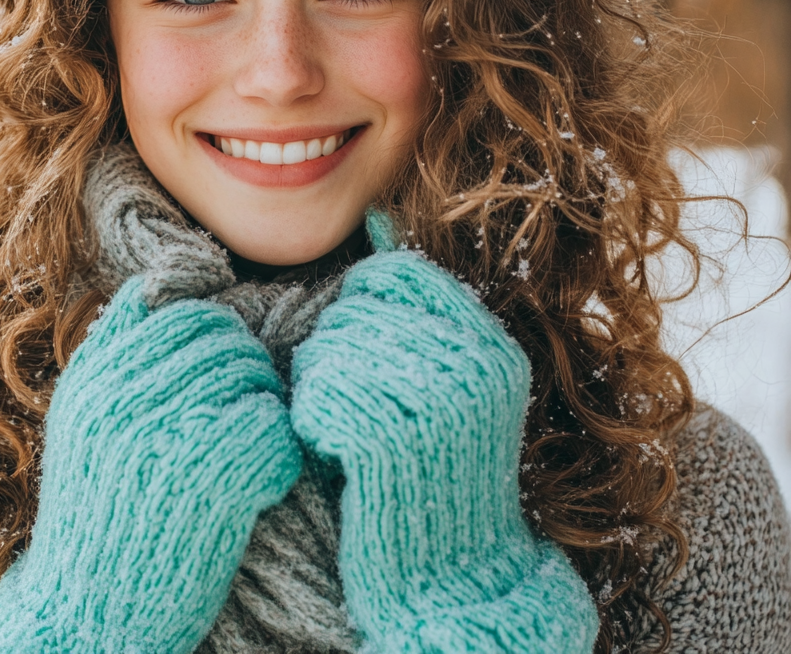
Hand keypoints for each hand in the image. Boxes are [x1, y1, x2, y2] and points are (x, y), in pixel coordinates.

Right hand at [0, 275, 301, 653]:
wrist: (86, 616)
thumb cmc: (100, 514)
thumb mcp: (83, 424)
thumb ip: (116, 353)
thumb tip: (164, 283)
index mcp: (94, 380)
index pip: (178, 310)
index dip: (215, 331)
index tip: (222, 366)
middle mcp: (124, 398)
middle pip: (223, 336)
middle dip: (246, 365)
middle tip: (248, 406)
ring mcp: (166, 436)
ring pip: (253, 376)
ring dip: (265, 407)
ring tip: (252, 446)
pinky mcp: (210, 481)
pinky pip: (274, 430)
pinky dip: (281, 457)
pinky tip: (261, 484)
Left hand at [290, 244, 597, 653]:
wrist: (451, 580)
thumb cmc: (427, 472)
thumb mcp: (441, 383)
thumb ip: (415, 313)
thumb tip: (377, 219)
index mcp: (490, 344)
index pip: (399, 273)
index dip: (361, 305)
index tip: (364, 355)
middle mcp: (475, 364)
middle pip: (357, 308)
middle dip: (335, 352)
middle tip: (353, 405)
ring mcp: (440, 401)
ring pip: (331, 348)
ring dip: (319, 388)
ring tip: (345, 429)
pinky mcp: (396, 441)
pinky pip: (319, 394)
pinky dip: (311, 421)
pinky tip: (334, 451)